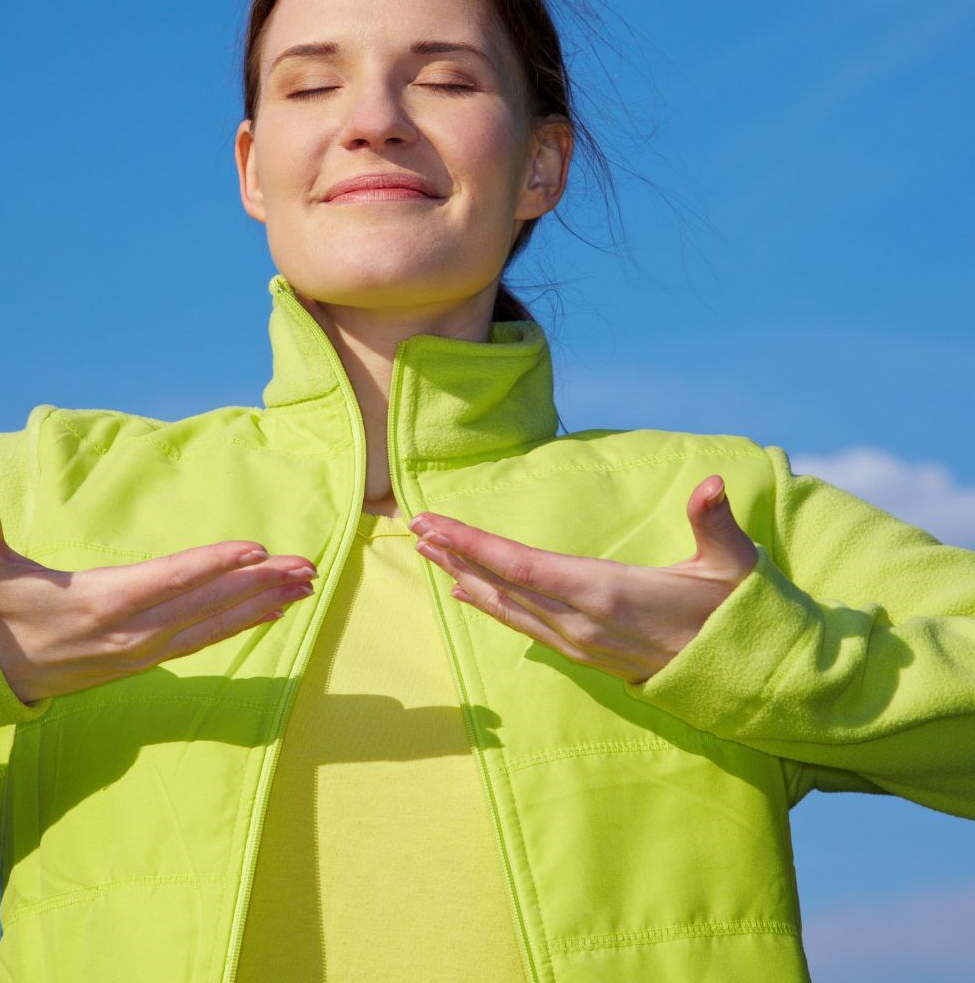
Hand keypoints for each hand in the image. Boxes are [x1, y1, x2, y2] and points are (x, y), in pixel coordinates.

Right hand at [0, 484, 317, 702]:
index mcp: (100, 602)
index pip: (168, 579)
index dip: (214, 564)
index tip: (257, 550)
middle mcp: (131, 631)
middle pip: (206, 604)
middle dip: (260, 584)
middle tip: (307, 566)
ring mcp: (143, 650)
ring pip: (214, 625)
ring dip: (262, 605)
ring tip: (306, 587)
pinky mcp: (148, 660)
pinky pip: (205, 640)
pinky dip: (242, 624)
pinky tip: (274, 611)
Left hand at [410, 475, 758, 683]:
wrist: (745, 678)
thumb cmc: (735, 612)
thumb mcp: (733, 564)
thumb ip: (715, 522)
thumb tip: (712, 482)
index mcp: (607, 591)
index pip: (523, 565)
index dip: (473, 543)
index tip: (434, 523)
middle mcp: (582, 621)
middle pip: (503, 584)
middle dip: (456, 553)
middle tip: (415, 526)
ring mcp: (580, 642)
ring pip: (508, 607)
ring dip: (466, 576)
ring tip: (429, 552)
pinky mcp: (584, 653)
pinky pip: (524, 626)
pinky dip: (491, 604)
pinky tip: (469, 591)